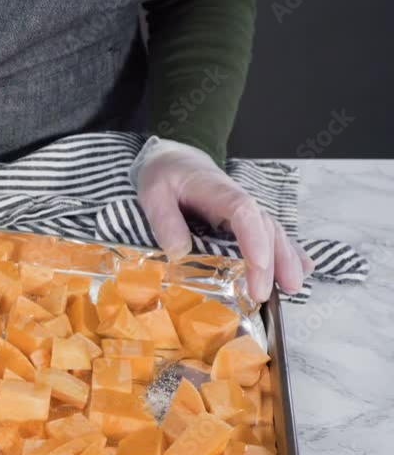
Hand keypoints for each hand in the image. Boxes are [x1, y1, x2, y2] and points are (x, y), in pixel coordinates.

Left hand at [134, 138, 312, 301]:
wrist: (175, 160)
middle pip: (264, 228)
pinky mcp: (246, 221)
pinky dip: (289, 252)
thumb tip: (179, 252)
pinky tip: (302, 271)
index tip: (259, 266)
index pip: (243, 213)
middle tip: (265, 295)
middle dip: (272, 262)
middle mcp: (239, 201)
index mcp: (217, 191)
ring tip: (292, 288)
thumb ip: (164, 220)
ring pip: (274, 233)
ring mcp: (246, 211)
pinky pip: (271, 235)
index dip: (254, 239)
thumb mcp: (153, 193)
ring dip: (286, 260)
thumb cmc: (165, 176)